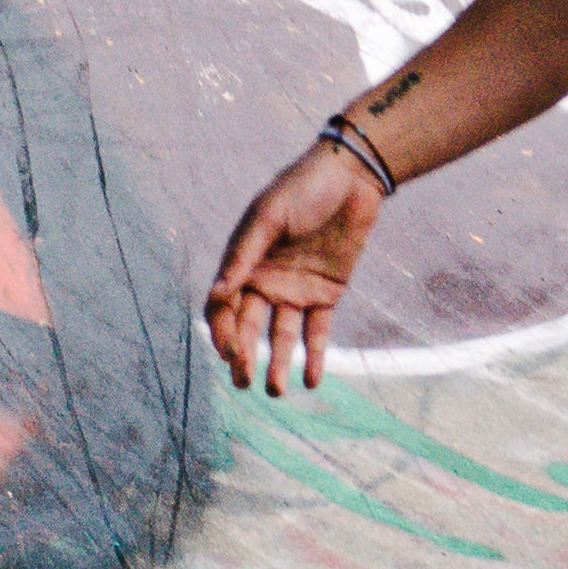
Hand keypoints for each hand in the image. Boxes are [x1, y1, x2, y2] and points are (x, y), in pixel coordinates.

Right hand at [205, 132, 385, 394]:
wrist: (352, 176)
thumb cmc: (302, 187)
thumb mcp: (269, 216)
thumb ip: (244, 255)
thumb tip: (215, 293)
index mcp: (244, 262)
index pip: (224, 306)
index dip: (222, 332)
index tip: (230, 353)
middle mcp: (266, 281)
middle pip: (248, 327)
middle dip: (244, 356)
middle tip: (245, 382)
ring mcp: (295, 290)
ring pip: (281, 336)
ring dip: (276, 364)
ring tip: (276, 392)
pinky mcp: (326, 294)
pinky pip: (316, 332)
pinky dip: (313, 357)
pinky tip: (311, 381)